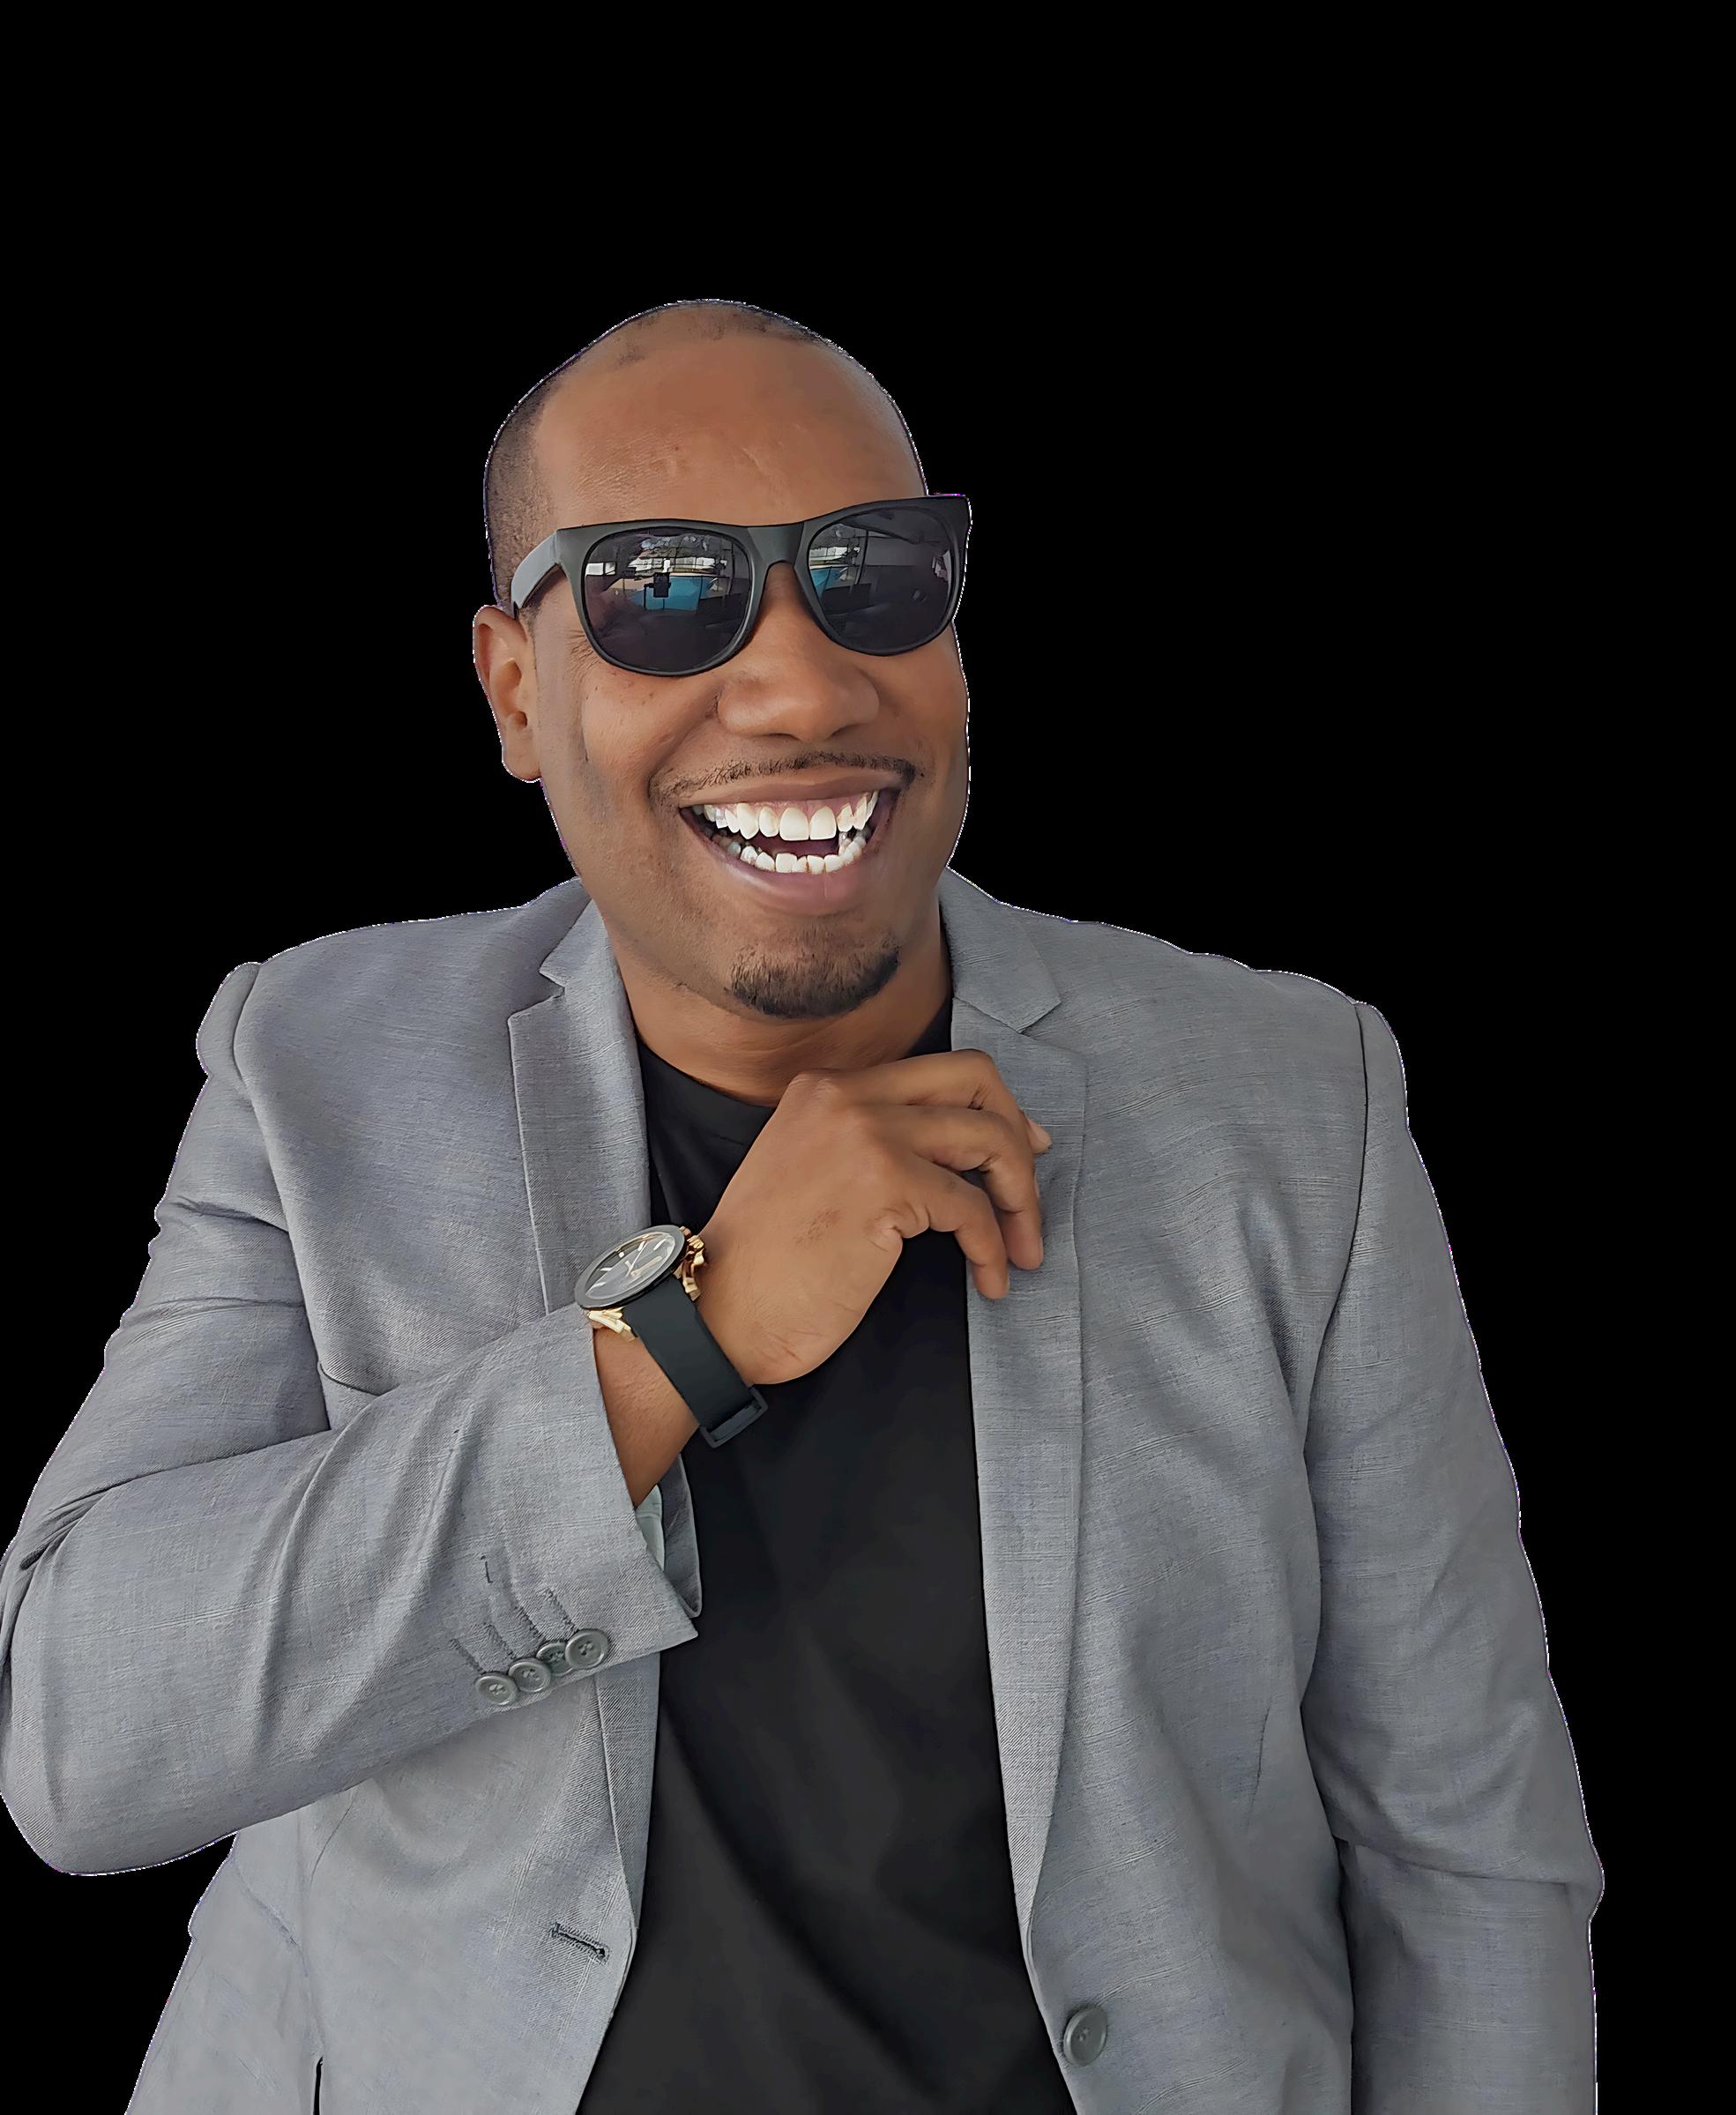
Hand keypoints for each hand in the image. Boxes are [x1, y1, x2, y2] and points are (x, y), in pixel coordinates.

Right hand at [696, 1049, 1052, 1386]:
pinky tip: (989, 1280)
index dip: (992, 1107)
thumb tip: (957, 1150)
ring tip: (1021, 1249)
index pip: (938, 1069)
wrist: (715, 1310)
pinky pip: (973, 1207)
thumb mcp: (810, 1171)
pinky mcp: (885, 1185)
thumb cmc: (766, 1263)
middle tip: (1026, 1198)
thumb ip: (867, 1143)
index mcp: (825, 1087)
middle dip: (1018, 1137)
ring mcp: (866, 1134)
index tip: (1019, 1149)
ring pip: (989, 1139)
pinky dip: (993, 1248)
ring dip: (1021, 1200)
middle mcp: (846, 1096)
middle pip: (975, 1079)